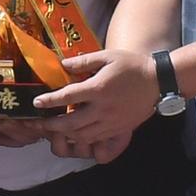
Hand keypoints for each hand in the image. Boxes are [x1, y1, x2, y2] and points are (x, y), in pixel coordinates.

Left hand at [35, 41, 160, 150]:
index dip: (49, 101)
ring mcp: (111, 121)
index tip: (36, 103)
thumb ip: (83, 61)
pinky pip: (95, 139)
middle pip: (70, 123)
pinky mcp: (118, 129)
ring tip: (53, 130)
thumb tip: (62, 65)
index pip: (67, 97)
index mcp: (98, 88)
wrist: (158, 82)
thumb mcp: (107, 56)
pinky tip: (74, 134)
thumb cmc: (132, 66)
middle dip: (51, 125)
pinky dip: (81, 139)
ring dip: (64, 134)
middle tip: (38, 123)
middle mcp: (103, 108)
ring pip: (82, 135)